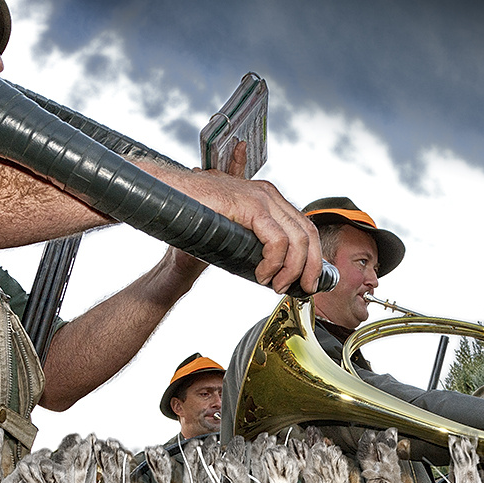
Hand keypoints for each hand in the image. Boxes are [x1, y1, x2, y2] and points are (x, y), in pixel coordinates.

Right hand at [175, 142, 322, 294]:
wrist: (170, 201)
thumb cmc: (197, 218)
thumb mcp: (234, 233)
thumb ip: (254, 243)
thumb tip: (274, 270)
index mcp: (268, 197)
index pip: (305, 226)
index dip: (313, 256)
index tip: (309, 280)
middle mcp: (269, 193)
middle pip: (308, 232)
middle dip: (311, 267)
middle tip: (302, 289)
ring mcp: (261, 197)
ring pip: (297, 238)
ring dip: (291, 269)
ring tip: (275, 285)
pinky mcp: (250, 205)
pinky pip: (277, 240)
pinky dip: (274, 263)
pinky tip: (262, 274)